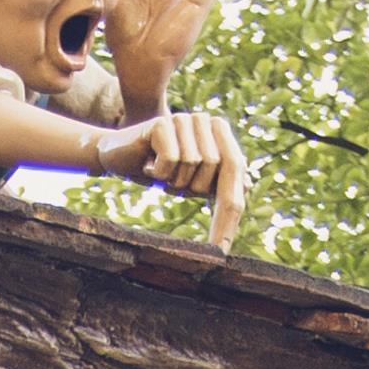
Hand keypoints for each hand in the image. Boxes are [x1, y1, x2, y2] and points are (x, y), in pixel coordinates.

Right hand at [104, 109, 248, 249]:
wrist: (120, 157)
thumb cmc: (161, 170)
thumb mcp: (193, 180)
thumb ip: (218, 181)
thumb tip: (249, 185)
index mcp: (221, 132)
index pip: (236, 170)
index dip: (230, 212)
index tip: (222, 250)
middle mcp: (206, 121)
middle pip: (216, 166)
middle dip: (193, 186)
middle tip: (173, 183)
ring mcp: (185, 118)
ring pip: (192, 162)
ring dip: (173, 178)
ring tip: (160, 170)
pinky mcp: (163, 122)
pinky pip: (171, 158)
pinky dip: (159, 171)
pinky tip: (148, 164)